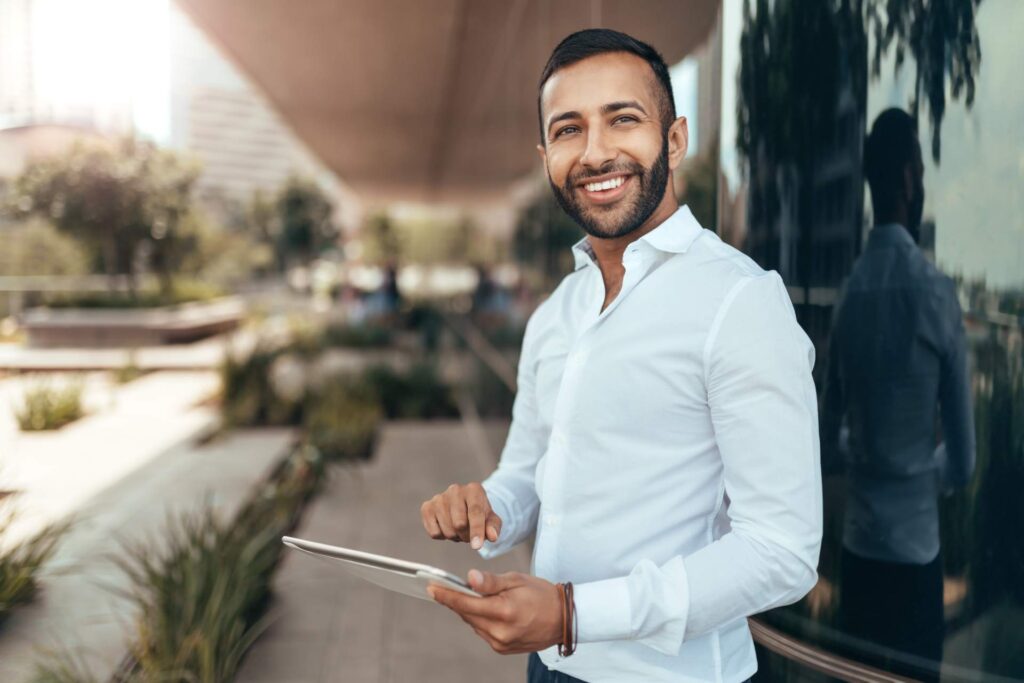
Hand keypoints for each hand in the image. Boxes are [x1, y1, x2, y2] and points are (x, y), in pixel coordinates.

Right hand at [420, 482, 501, 549]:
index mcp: (474, 489)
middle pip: (459, 524)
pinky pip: (434, 533)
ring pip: (447, 530)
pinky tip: (447, 527)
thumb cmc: (480, 514)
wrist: (463, 506)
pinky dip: (442, 536)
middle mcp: (455, 490)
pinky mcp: (427, 507)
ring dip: (455, 537)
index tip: (477, 546)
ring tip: (459, 530)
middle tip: (469, 534)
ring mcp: (439, 498)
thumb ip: (494, 528)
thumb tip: (492, 536)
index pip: (475, 511)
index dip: (476, 530)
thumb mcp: (491, 520)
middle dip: (466, 536)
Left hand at [428, 569, 562, 653]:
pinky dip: (480, 620)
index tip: (431, 588)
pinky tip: (487, 610)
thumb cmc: (541, 594)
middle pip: (467, 614)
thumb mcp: (517, 580)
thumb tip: (469, 578)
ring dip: (470, 610)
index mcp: (504, 611)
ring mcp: (501, 643)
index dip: (446, 595)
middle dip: (456, 601)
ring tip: (472, 596)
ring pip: (474, 623)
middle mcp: (500, 632)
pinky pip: (483, 631)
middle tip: (446, 587)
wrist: (563, 619)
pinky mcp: (502, 648)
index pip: (466, 603)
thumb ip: (491, 582)